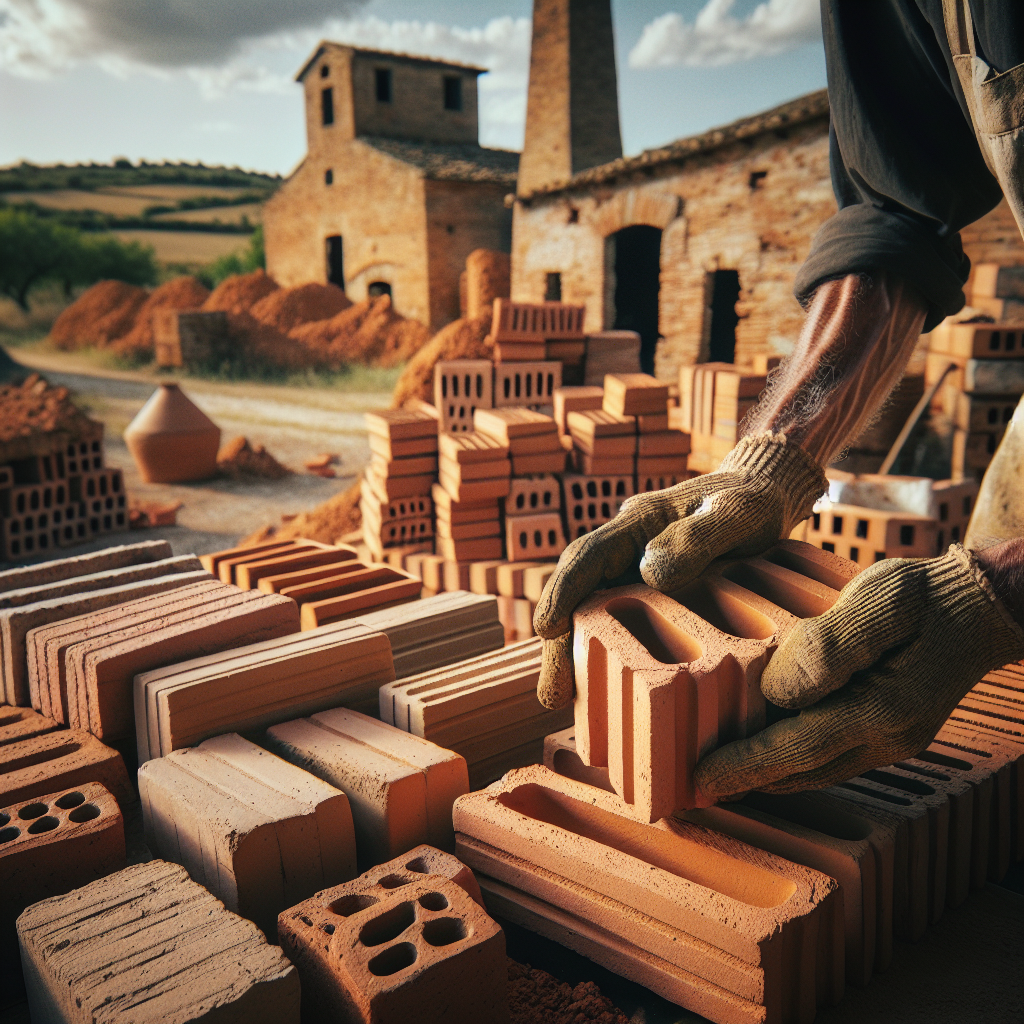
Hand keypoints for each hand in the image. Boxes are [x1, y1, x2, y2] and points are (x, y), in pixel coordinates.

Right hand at [533, 433, 827, 708]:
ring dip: (576, 652)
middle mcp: (627, 547)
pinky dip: (608, 650)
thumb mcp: (736, 513)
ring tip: (563, 698)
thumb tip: (650, 573)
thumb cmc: (753, 500)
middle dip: (559, 641)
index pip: (587, 555)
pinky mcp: (653, 593)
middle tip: (553, 692)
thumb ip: (697, 537)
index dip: (562, 591)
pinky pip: (622, 622)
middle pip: (579, 592)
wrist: (765, 495)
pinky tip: (605, 684)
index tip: (546, 630)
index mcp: (638, 522)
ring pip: (594, 611)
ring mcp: (636, 570)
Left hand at [693, 546, 1023, 799]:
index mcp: (881, 709)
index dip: (745, 765)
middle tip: (690, 783)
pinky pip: (829, 756)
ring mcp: (890, 740)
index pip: (797, 748)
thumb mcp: (880, 601)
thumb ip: (829, 646)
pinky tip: (765, 751)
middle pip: (801, 770)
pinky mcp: (888, 732)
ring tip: (716, 774)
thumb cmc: (926, 597)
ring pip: (815, 770)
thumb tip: (777, 690)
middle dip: (744, 780)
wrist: (980, 607)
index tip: (700, 776)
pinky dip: (791, 760)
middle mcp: (886, 738)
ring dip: (766, 775)